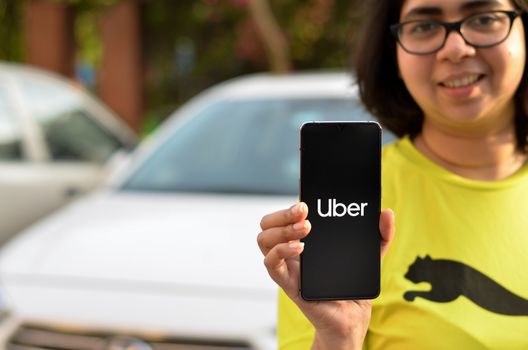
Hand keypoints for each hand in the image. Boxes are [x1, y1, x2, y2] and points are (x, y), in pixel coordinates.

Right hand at [257, 202, 394, 349]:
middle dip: (282, 213)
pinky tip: (300, 248)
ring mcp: (288, 266)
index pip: (285, 216)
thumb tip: (387, 213)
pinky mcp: (288, 283)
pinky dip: (281, 251)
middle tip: (303, 211)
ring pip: (264, 240)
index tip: (307, 201)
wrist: (351, 319)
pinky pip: (272, 264)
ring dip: (282, 229)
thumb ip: (381, 235)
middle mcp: (291, 251)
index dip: (290, 206)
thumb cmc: (353, 287)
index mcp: (304, 240)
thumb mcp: (371, 256)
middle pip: (267, 224)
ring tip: (305, 229)